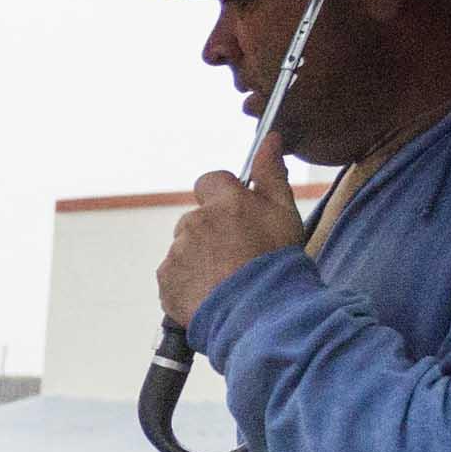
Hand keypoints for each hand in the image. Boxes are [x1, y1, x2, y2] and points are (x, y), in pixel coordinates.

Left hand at [160, 150, 306, 329]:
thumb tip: (269, 138)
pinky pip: (173, 277)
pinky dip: (188, 284)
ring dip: (199, 260)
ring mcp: (177, 252)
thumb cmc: (276, 263)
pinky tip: (211, 295)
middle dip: (211, 233)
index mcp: (224, 202)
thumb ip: (272, 173)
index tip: (236, 217)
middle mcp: (195, 222)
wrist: (260, 314)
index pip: (210, 182)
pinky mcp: (166, 281)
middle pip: (196, 219)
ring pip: (184, 248)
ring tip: (226, 281)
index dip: (223, 198)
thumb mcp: (284, 213)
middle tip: (236, 257)